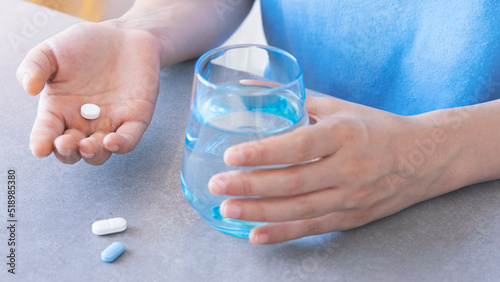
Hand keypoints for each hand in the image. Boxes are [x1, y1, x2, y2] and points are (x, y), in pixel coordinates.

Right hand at [16, 21, 161, 164]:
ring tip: (87, 146)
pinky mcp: (135, 118)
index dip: (42, 143)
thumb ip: (36, 67)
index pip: (47, 134)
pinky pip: (129, 139)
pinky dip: (121, 144)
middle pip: (73, 150)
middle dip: (67, 152)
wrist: (124, 36)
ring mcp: (110, 123)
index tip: (39, 148)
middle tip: (64, 144)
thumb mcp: (52, 51)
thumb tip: (29, 88)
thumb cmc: (85, 45)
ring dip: (93, 154)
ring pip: (100, 152)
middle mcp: (83, 123)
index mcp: (59, 110)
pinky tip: (112, 141)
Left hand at [209, 93, 453, 243]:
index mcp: (344, 134)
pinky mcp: (352, 217)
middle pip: (292, 182)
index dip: (263, 153)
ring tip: (227, 209)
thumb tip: (249, 87)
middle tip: (218, 185)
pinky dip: (282, 233)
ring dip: (259, 212)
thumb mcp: (338, 107)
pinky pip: (313, 228)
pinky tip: (255, 235)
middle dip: (250, 185)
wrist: (422, 158)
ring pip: (299, 209)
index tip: (232, 155)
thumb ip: (294, 98)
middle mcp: (349, 168)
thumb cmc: (374, 127)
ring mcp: (351, 197)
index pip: (298, 146)